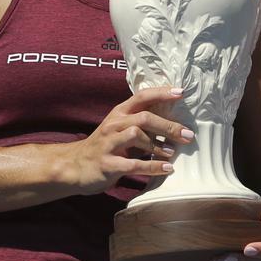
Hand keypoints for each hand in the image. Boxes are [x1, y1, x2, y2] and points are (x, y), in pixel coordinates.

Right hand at [59, 86, 190, 194]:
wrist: (73, 166)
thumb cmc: (105, 146)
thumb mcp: (120, 129)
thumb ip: (141, 123)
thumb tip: (173, 121)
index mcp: (119, 113)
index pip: (141, 96)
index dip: (161, 92)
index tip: (181, 92)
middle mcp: (114, 124)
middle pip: (144, 117)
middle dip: (168, 125)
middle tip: (187, 134)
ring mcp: (108, 143)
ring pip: (137, 136)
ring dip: (158, 145)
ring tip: (172, 152)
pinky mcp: (107, 163)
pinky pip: (133, 164)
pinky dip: (153, 167)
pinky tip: (167, 168)